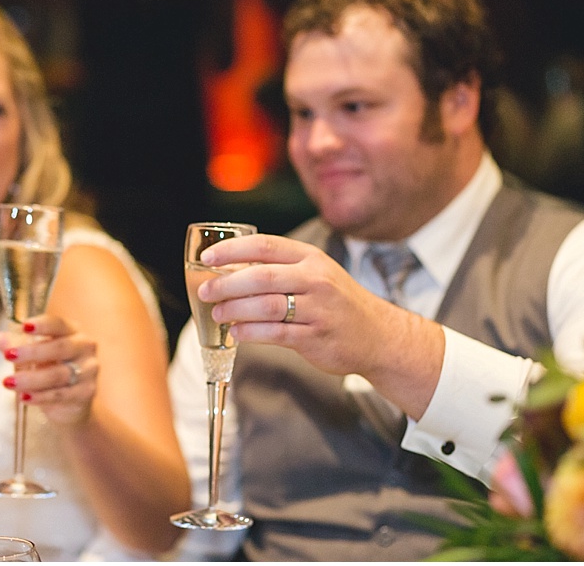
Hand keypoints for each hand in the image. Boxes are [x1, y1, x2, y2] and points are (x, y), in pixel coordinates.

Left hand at [0, 314, 98, 427]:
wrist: (70, 400)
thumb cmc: (50, 368)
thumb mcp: (31, 355)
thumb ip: (17, 345)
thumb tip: (0, 338)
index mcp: (73, 331)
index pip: (59, 324)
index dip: (42, 324)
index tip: (24, 326)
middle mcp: (85, 348)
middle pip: (60, 348)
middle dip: (32, 352)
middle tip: (8, 355)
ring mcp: (88, 371)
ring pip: (58, 374)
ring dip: (31, 378)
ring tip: (8, 382)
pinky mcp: (86, 392)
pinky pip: (60, 394)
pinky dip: (40, 396)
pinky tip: (23, 397)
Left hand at [196, 233, 443, 418]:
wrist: (378, 335)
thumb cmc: (336, 302)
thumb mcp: (315, 273)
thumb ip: (279, 269)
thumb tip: (228, 269)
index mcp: (310, 258)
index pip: (264, 246)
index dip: (232, 250)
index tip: (207, 258)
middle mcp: (315, 279)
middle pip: (261, 276)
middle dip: (227, 284)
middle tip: (205, 291)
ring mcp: (318, 309)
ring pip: (265, 306)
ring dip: (234, 310)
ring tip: (217, 313)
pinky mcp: (315, 337)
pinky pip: (275, 333)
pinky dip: (250, 333)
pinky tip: (236, 333)